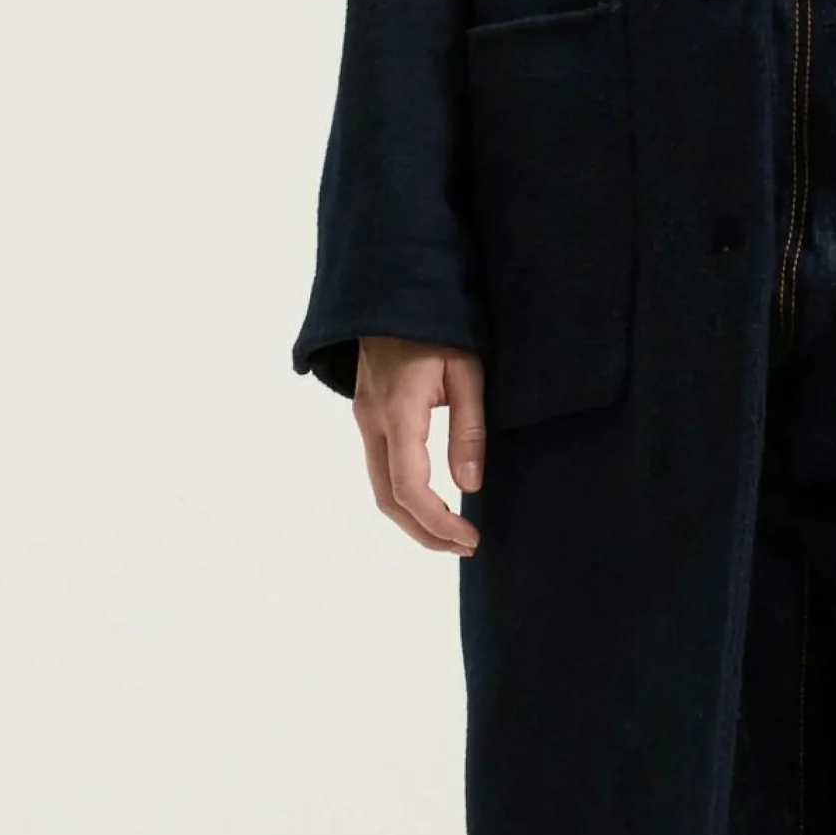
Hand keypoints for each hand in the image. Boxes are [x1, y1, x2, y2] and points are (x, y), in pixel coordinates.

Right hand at [353, 338, 485, 553]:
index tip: (471, 537)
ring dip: (412, 518)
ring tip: (452, 532)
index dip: (438, 522)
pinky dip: (403, 495)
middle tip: (465, 545)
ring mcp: (364, 419)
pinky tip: (431, 501)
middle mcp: (372, 422)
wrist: (395, 289)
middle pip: (388, 499)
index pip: (410, 487)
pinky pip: (380, 468)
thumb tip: (470, 486)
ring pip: (379, 487)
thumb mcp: (466, 370)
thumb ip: (468, 427)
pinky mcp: (367, 415)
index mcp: (398, 411)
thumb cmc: (440, 324)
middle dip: (424, 532)